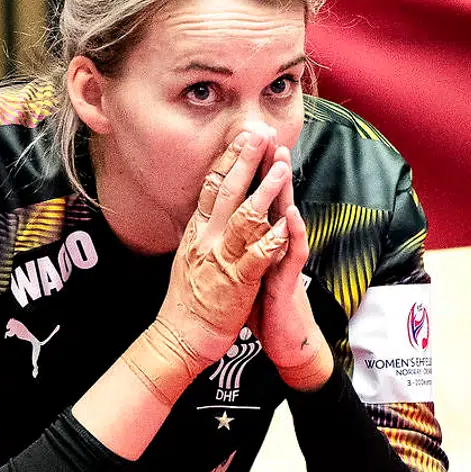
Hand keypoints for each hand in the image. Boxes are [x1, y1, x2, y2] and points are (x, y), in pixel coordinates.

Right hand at [122, 131, 291, 403]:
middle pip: (225, 192)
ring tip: (281, 167)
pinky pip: (258, 255)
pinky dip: (274, 237)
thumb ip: (200, 232)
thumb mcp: (189, 257)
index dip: (227, 160)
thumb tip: (204, 211)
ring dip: (264, 190)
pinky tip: (289, 221)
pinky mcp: (237, 282)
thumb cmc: (188, 300)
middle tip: (258, 134)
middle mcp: (206, 239)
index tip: (240, 137)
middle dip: (244, 161)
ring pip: (244, 217)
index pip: (210, 187)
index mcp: (197, 232)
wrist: (181, 337)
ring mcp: (221, 259)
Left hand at [252, 145, 332, 391]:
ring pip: (285, 219)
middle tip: (265, 134)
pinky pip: (291, 255)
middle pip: (270, 198)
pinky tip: (289, 216)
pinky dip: (290, 235)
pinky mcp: (288, 281)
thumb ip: (241, 243)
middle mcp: (272, 243)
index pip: (252, 198)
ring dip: (284, 191)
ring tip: (282, 162)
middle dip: (266, 166)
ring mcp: (283, 260)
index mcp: (257, 238)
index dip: (246, 171)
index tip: (238, 141)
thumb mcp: (245, 267)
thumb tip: (225, 222)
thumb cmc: (263, 304)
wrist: (284, 339)